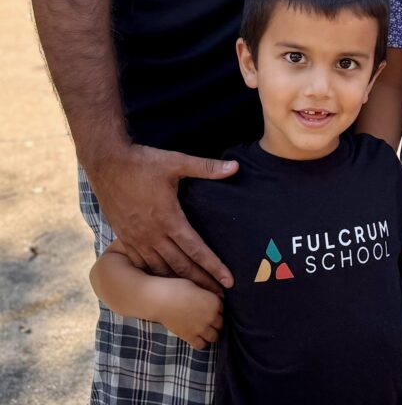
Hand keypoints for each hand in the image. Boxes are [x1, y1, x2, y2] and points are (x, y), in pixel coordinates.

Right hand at [89, 143, 237, 291]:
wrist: (107, 164)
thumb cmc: (143, 163)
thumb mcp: (177, 162)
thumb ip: (207, 167)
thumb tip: (236, 167)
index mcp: (168, 218)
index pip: (196, 249)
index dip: (213, 266)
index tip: (228, 281)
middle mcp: (152, 234)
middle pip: (180, 266)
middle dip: (200, 282)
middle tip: (218, 297)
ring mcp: (137, 238)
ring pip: (160, 269)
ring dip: (179, 283)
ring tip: (196, 295)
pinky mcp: (124, 238)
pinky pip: (141, 264)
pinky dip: (155, 276)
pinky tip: (164, 284)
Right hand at [151, 279, 223, 349]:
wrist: (161, 300)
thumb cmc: (178, 288)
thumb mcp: (197, 286)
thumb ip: (208, 295)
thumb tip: (212, 299)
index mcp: (215, 302)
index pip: (223, 309)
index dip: (217, 309)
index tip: (210, 308)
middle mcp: (211, 317)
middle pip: (221, 324)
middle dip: (216, 322)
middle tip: (207, 319)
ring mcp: (201, 329)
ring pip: (214, 337)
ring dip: (211, 334)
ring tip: (205, 330)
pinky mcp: (190, 338)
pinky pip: (201, 345)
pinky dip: (202, 343)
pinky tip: (198, 337)